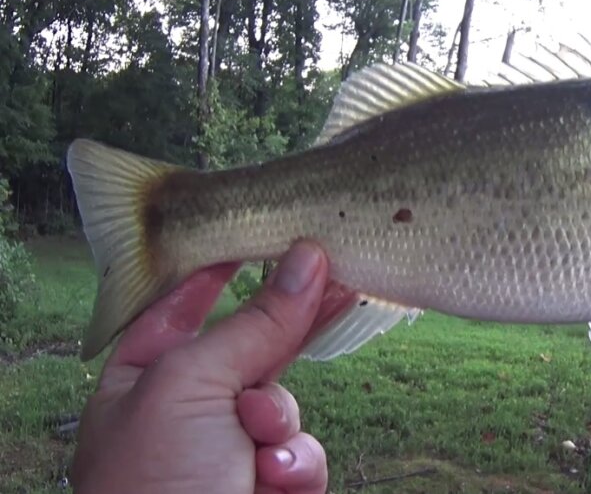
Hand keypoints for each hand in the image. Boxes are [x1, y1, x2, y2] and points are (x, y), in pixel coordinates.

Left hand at [71, 241, 356, 493]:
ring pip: (286, 402)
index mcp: (142, 377)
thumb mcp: (192, 384)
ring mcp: (228, 450)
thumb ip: (256, 323)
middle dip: (287, 327)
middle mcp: (186, 409)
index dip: (224, 267)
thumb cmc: (152, 485)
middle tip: (338, 273)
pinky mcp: (268, 487)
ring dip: (279, 423)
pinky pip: (302, 453)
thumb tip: (307, 259)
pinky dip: (294, 467)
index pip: (186, 304)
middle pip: (251, 344)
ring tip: (259, 454)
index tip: (261, 231)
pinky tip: (272, 485)